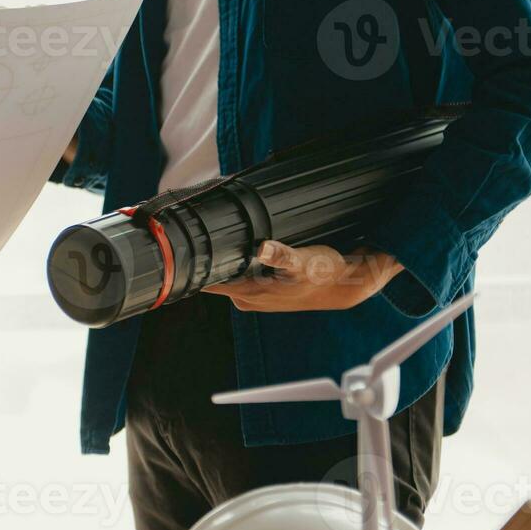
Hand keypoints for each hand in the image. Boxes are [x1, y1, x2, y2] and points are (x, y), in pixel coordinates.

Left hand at [204, 241, 402, 312]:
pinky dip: (239, 262)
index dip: (196, 265)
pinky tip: (245, 248)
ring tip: (226, 236)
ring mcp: (254, 295)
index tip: (187, 246)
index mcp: (249, 294)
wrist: (343, 286)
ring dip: (226, 258)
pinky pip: (240, 274)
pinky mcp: (263, 290)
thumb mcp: (303, 262)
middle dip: (210, 257)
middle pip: (215, 277)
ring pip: (228, 274)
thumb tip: (264, 249)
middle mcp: (247, 298)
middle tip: (208, 231)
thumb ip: (282, 256)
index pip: (208, 282)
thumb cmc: (323, 274)